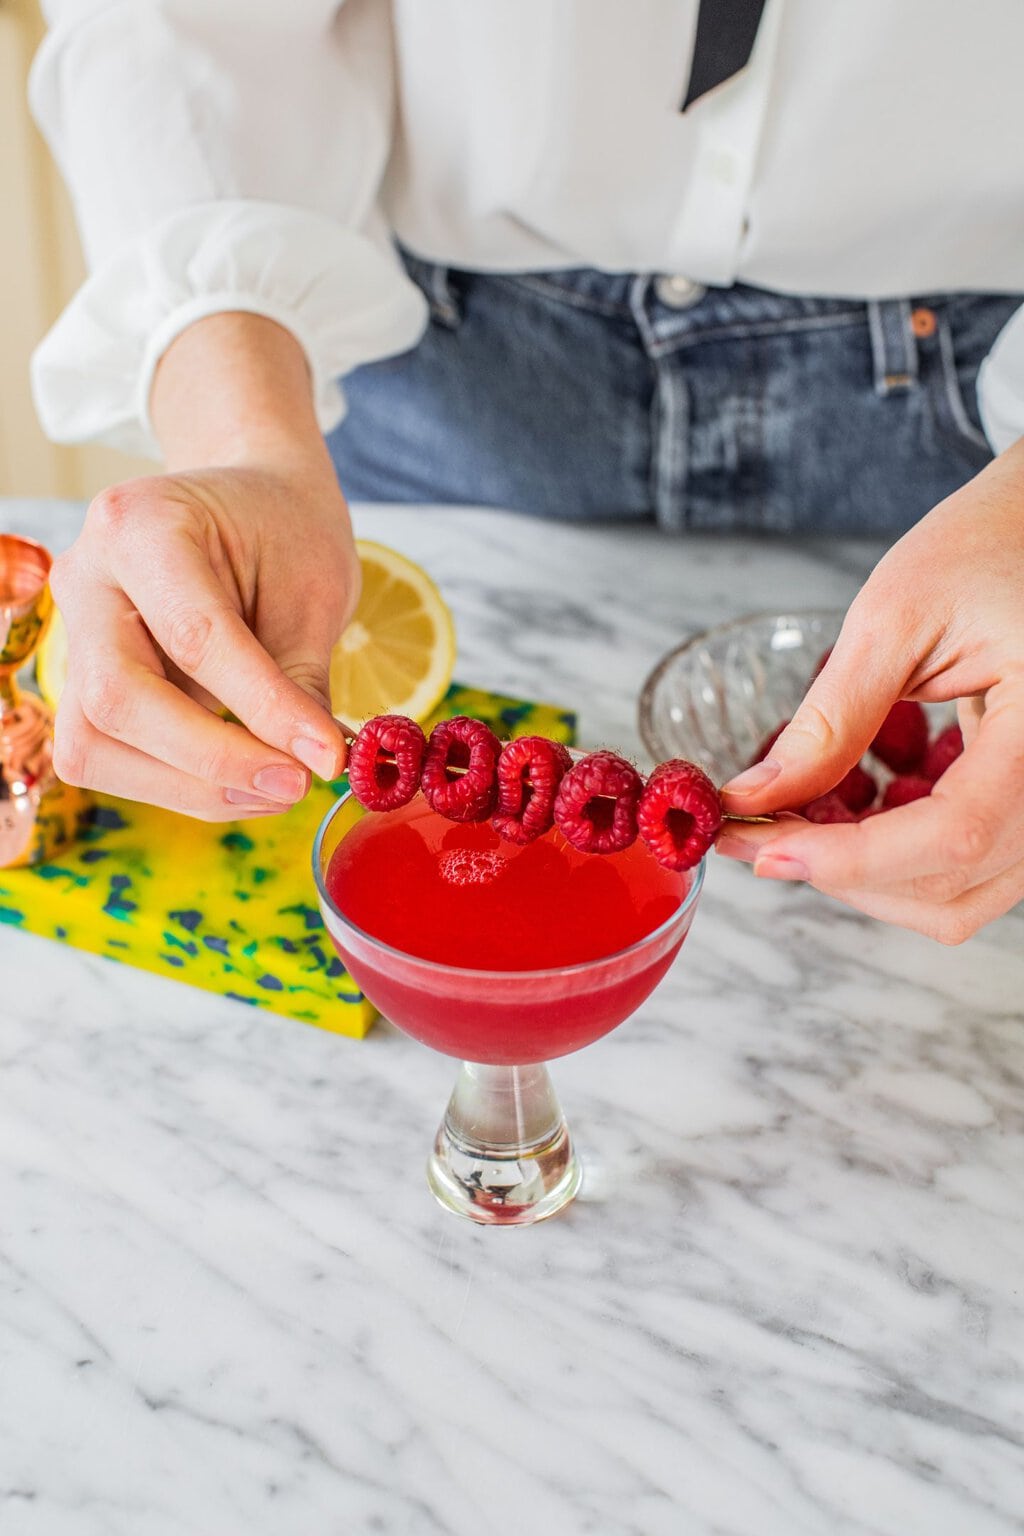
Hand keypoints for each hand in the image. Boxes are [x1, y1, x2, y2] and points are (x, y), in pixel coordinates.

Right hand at [51, 456, 357, 817]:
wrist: (250, 506)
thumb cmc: (284, 533)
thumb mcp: (313, 590)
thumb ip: (301, 682)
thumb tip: (312, 769)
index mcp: (140, 524)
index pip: (194, 637)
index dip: (262, 709)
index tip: (323, 759)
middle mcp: (87, 577)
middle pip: (118, 699)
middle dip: (212, 761)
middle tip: (295, 784)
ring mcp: (73, 633)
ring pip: (94, 746)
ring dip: (188, 787)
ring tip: (273, 787)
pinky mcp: (81, 682)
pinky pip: (108, 755)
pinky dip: (178, 782)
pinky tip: (241, 777)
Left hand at [717, 439, 1023, 941]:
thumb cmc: (986, 548)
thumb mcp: (897, 617)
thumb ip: (830, 719)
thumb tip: (754, 798)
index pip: (956, 832)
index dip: (852, 858)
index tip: (763, 847)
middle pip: (954, 883)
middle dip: (840, 871)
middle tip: (753, 833)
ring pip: (961, 897)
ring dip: (866, 880)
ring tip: (793, 827)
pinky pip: (971, 873)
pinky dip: (897, 866)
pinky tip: (844, 822)